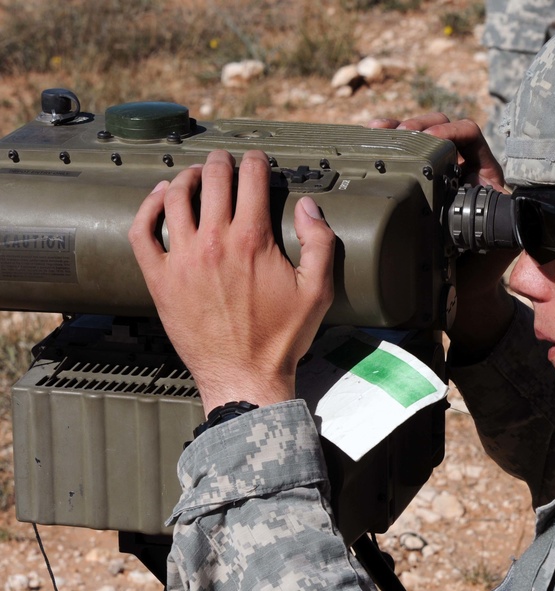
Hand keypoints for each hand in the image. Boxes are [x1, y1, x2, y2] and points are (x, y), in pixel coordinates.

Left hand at [129, 149, 335, 413]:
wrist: (243, 375)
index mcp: (252, 239)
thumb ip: (319, 243)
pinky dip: (148, 206)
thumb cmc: (282, 337)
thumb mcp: (318, 291)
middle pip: (213, 180)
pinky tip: (159, 197)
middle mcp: (214, 241)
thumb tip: (308, 206)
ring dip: (187, 177)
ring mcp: (182, 259)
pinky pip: (142, 231)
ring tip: (195, 174)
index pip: (252, 180)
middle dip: (222, 162)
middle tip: (225, 160)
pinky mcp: (160, 279)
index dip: (257, 163)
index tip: (258, 160)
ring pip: (176, 198)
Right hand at [369, 114, 516, 359]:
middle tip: (399, 134)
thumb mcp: (502, 243)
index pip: (471, 136)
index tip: (432, 141)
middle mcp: (458, 170)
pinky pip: (399, 160)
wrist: (462, 291)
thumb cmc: (484, 267)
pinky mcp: (411, 188)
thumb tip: (509, 210)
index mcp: (482, 176)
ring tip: (378, 129)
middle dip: (419, 125)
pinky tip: (368, 139)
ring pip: (416, 139)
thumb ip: (507, 225)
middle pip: (441, 129)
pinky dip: (384, 147)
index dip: (453, 131)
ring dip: (396, 129)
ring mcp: (433, 178)